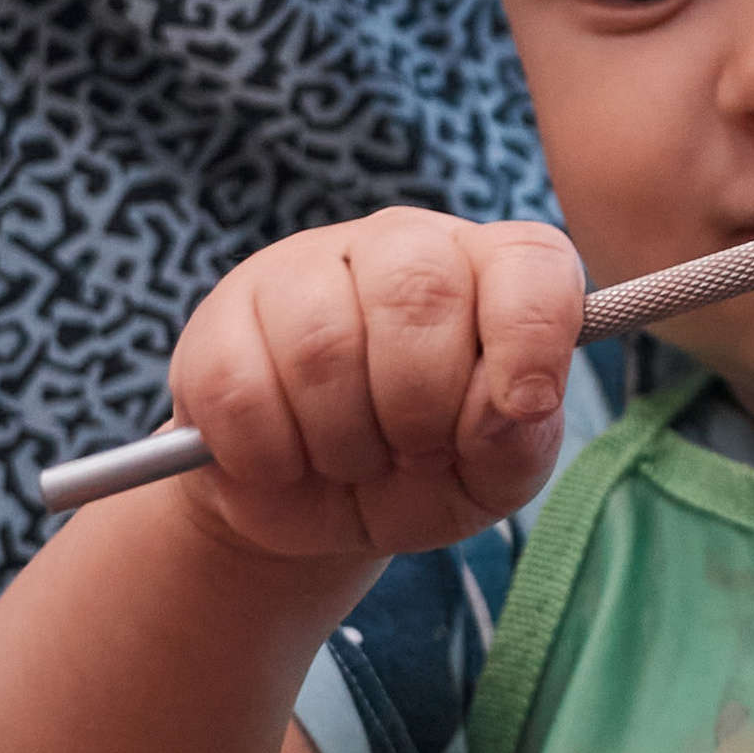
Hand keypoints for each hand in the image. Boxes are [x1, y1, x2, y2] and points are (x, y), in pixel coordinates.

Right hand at [165, 211, 584, 562]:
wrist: (308, 507)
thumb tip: (511, 404)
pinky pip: (239, 387)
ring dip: (343, 439)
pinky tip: (286, 462)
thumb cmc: (420, 473)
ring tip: (351, 460)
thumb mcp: (488, 478)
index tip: (523, 405)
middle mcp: (400, 245)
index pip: (530, 260)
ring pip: (323, 341)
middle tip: (414, 453)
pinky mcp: (221, 317)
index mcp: (486, 270)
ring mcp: (302, 268)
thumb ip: (517, 442)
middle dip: (422, 403)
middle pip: (420, 289)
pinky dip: (269, 453)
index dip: (532, 333)